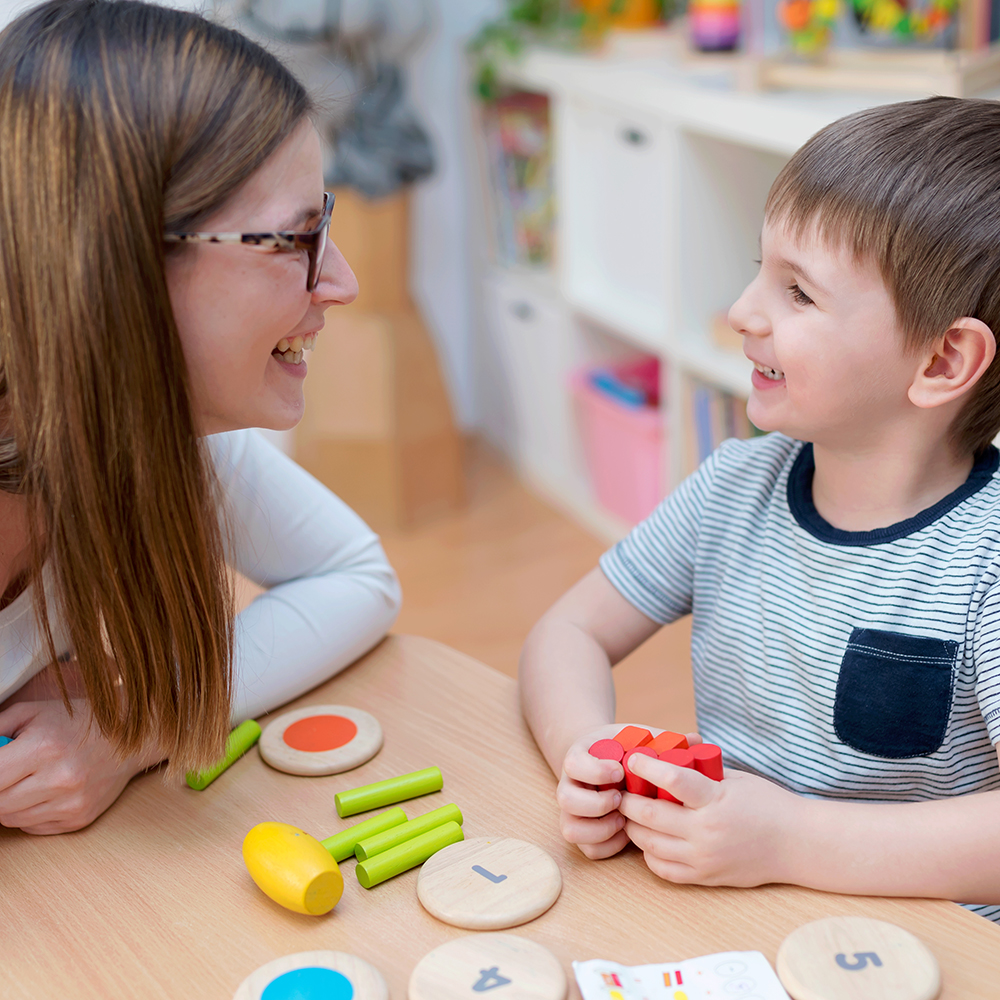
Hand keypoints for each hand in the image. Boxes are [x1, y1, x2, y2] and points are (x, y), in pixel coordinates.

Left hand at [0, 696, 160, 834]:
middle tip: (7, 776)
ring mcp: (71, 803)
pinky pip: (34, 826)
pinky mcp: (79, 819)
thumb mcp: (33, 713)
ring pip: (12, 818)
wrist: (133, 736)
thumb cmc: (79, 721)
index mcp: (44, 748)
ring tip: (26, 780)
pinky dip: (29, 813)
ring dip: (9, 803)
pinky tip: (44, 792)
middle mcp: (59, 779)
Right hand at [557, 724, 700, 860]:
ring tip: (623, 820)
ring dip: (599, 828)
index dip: (595, 770)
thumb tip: (695, 738)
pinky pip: (586, 848)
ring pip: (570, 828)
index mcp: (580, 757)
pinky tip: (625, 834)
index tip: (620, 770)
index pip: (573, 763)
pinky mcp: (582, 831)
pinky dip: (606, 845)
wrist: (603, 760)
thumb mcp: (637, 738)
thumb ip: (662, 738)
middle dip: (596, 803)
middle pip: (565, 799)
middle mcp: (570, 784)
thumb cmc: (624, 750)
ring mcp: (573, 811)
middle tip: (621, 799)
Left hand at [619, 753, 800, 886]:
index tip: (633, 759)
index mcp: (715, 800)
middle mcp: (706, 832)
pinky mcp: (705, 877)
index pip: (672, 780)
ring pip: (650, 844)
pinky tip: (649, 840)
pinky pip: (663, 869)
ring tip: (630, 814)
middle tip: (621, 790)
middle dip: (628, 801)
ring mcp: (704, 858)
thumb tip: (667, 759)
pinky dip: (649, 853)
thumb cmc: (767, 804)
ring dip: (634, 827)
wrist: (797, 845)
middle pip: (650, 816)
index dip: (647, 767)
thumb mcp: (735, 779)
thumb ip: (701, 773)